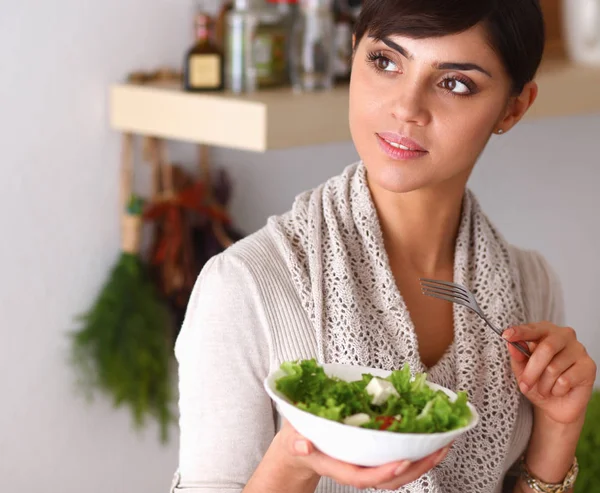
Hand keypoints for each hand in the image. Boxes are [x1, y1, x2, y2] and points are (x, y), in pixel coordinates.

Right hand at [276, 419, 451, 489]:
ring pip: (397, 474)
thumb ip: (296, 442)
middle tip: (438, 450)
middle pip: (388, 480)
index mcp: (336, 465)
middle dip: (416, 468)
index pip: (361, 477)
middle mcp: (355, 469)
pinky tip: (429, 440)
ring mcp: (366, 465)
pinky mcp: (373, 459)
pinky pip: (396, 462)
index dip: (383, 472)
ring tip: (443, 445)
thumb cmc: (297, 439)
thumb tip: (301, 444)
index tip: (403, 460)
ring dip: (422, 462)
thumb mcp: (293, 437)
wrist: (299, 449)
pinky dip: (416, 453)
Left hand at [503, 321, 596, 423]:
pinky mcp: (588, 366)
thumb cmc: (537, 382)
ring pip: (554, 367)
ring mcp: (579, 350)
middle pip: (546, 348)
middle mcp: (565, 336)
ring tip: (543, 389)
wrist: (555, 405)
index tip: (506, 335)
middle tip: (524, 385)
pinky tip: (557, 390)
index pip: (533, 328)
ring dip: (543, 384)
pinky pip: (565, 380)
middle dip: (532, 370)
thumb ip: (517, 356)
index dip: (520, 332)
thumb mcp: (522, 370)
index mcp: (546, 331)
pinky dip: (556, 390)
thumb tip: (511, 344)